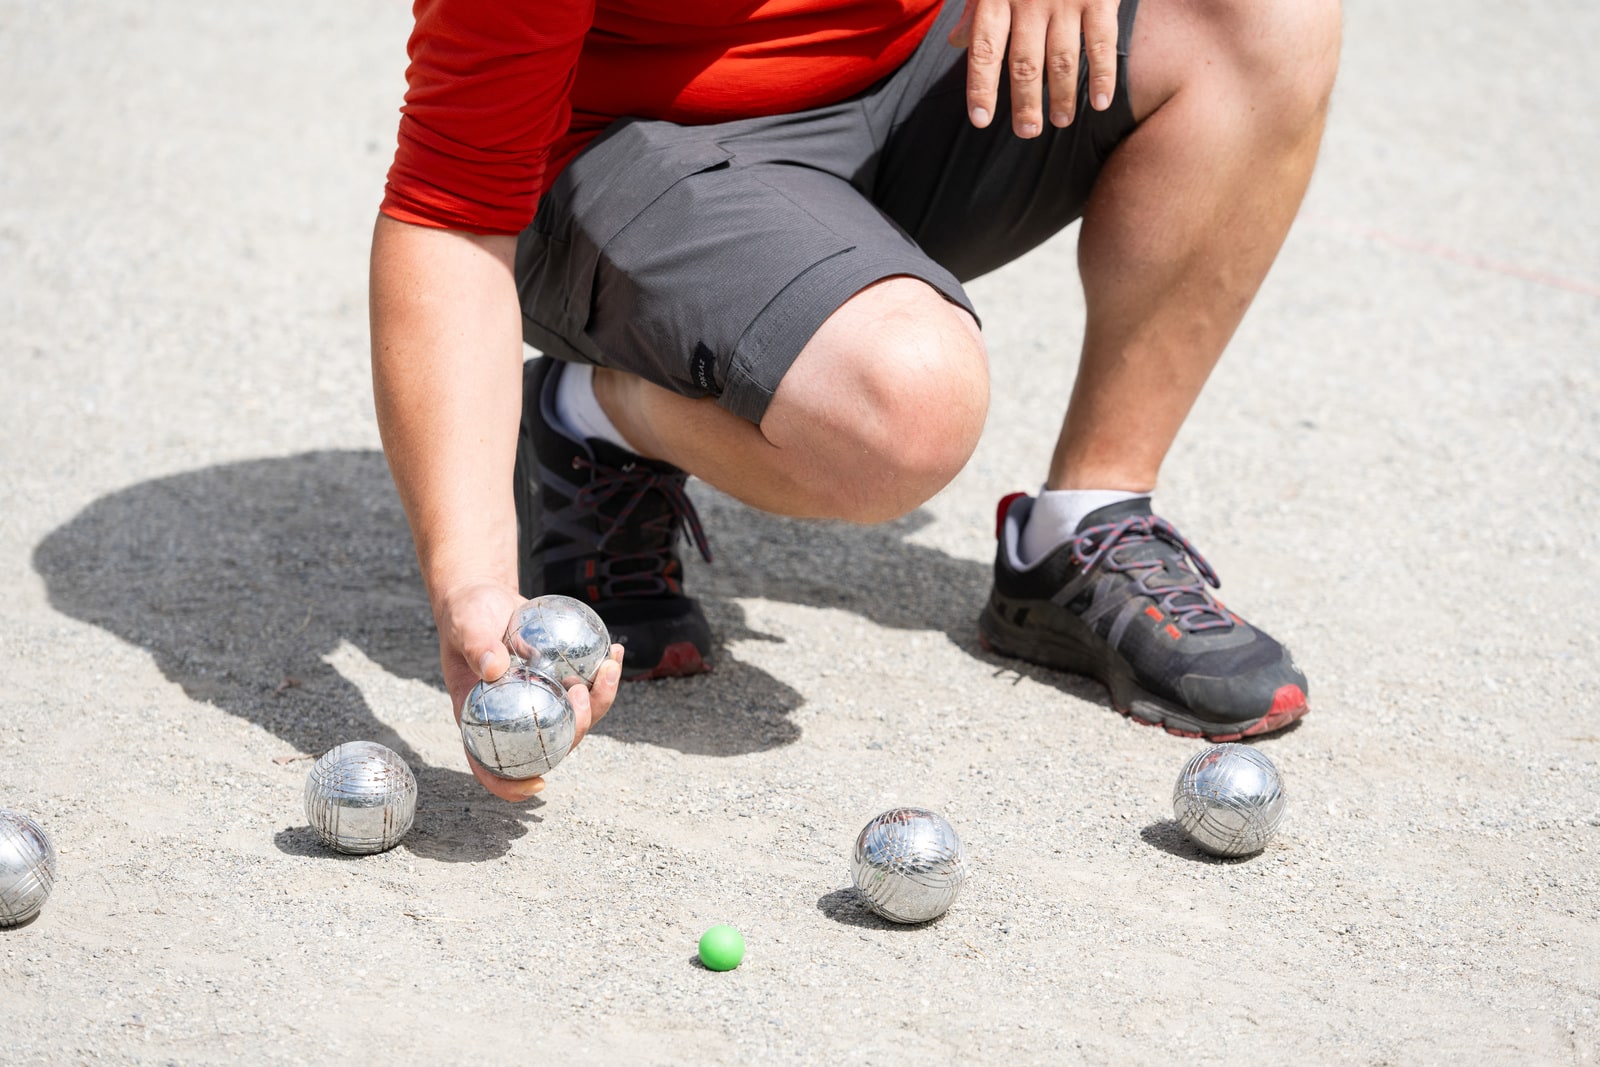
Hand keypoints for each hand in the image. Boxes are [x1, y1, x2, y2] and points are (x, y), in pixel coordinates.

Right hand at [433, 580, 623, 801]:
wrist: (485, 597)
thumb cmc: (466, 616)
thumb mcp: (465, 626)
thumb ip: (476, 646)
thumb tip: (495, 669)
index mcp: (481, 720)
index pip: (489, 765)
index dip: (510, 786)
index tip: (539, 784)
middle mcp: (514, 718)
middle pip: (548, 744)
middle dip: (575, 729)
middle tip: (582, 693)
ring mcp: (539, 702)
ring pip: (574, 717)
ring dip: (600, 700)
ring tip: (609, 667)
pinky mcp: (558, 681)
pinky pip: (585, 687)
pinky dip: (603, 674)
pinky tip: (614, 651)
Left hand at [949, 0, 1120, 135]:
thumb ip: (976, 8)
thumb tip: (956, 43)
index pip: (984, 50)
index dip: (981, 87)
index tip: (981, 120)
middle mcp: (1029, 1)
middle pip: (1024, 64)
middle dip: (1025, 103)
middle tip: (1026, 132)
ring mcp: (1065, 0)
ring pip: (1061, 59)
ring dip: (1061, 96)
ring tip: (1059, 122)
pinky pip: (1101, 43)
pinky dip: (1103, 76)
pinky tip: (1100, 102)